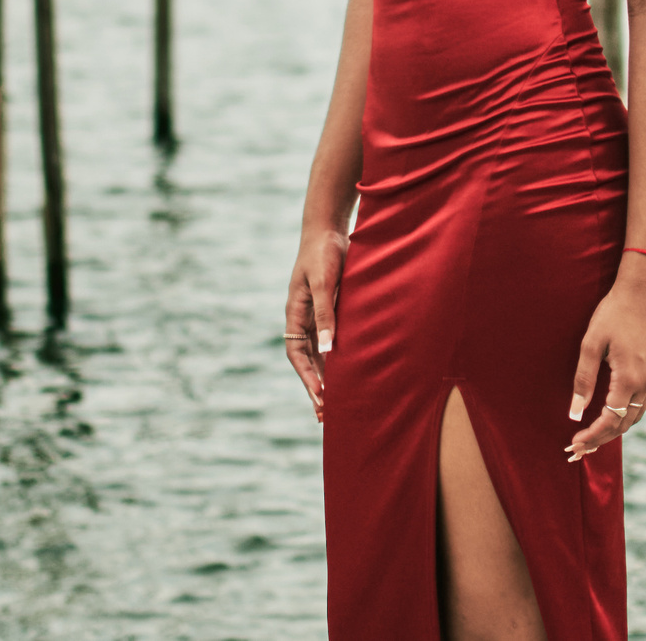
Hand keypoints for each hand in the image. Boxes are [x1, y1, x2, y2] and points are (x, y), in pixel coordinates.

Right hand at [285, 226, 348, 423]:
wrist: (329, 229)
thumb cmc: (324, 253)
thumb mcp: (323, 282)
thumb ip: (325, 313)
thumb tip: (328, 349)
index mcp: (295, 313)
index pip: (296, 353)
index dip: (307, 377)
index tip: (321, 397)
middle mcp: (304, 319)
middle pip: (307, 360)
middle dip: (315, 387)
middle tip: (326, 415)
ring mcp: (316, 316)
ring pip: (320, 354)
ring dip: (327, 377)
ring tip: (336, 404)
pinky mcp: (331, 310)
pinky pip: (332, 340)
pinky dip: (338, 359)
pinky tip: (349, 373)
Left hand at [564, 262, 645, 459]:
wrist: (643, 290)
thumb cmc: (613, 313)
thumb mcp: (591, 344)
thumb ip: (583, 380)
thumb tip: (575, 412)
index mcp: (630, 378)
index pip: (610, 419)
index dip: (592, 436)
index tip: (574, 444)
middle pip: (624, 423)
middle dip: (602, 438)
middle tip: (580, 448)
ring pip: (636, 415)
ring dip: (615, 429)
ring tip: (594, 437)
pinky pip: (643, 402)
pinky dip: (627, 414)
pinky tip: (613, 413)